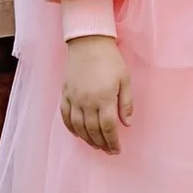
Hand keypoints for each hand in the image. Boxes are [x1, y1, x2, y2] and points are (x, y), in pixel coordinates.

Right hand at [61, 34, 131, 152]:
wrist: (88, 41)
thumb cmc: (110, 59)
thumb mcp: (125, 79)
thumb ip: (126, 103)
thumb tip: (127, 124)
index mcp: (104, 98)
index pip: (108, 128)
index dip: (113, 142)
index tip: (117, 149)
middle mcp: (87, 101)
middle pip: (93, 131)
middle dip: (101, 144)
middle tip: (108, 150)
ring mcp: (74, 98)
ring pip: (78, 127)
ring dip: (87, 139)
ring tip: (95, 145)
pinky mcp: (65, 94)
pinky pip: (65, 117)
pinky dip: (71, 128)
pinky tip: (78, 133)